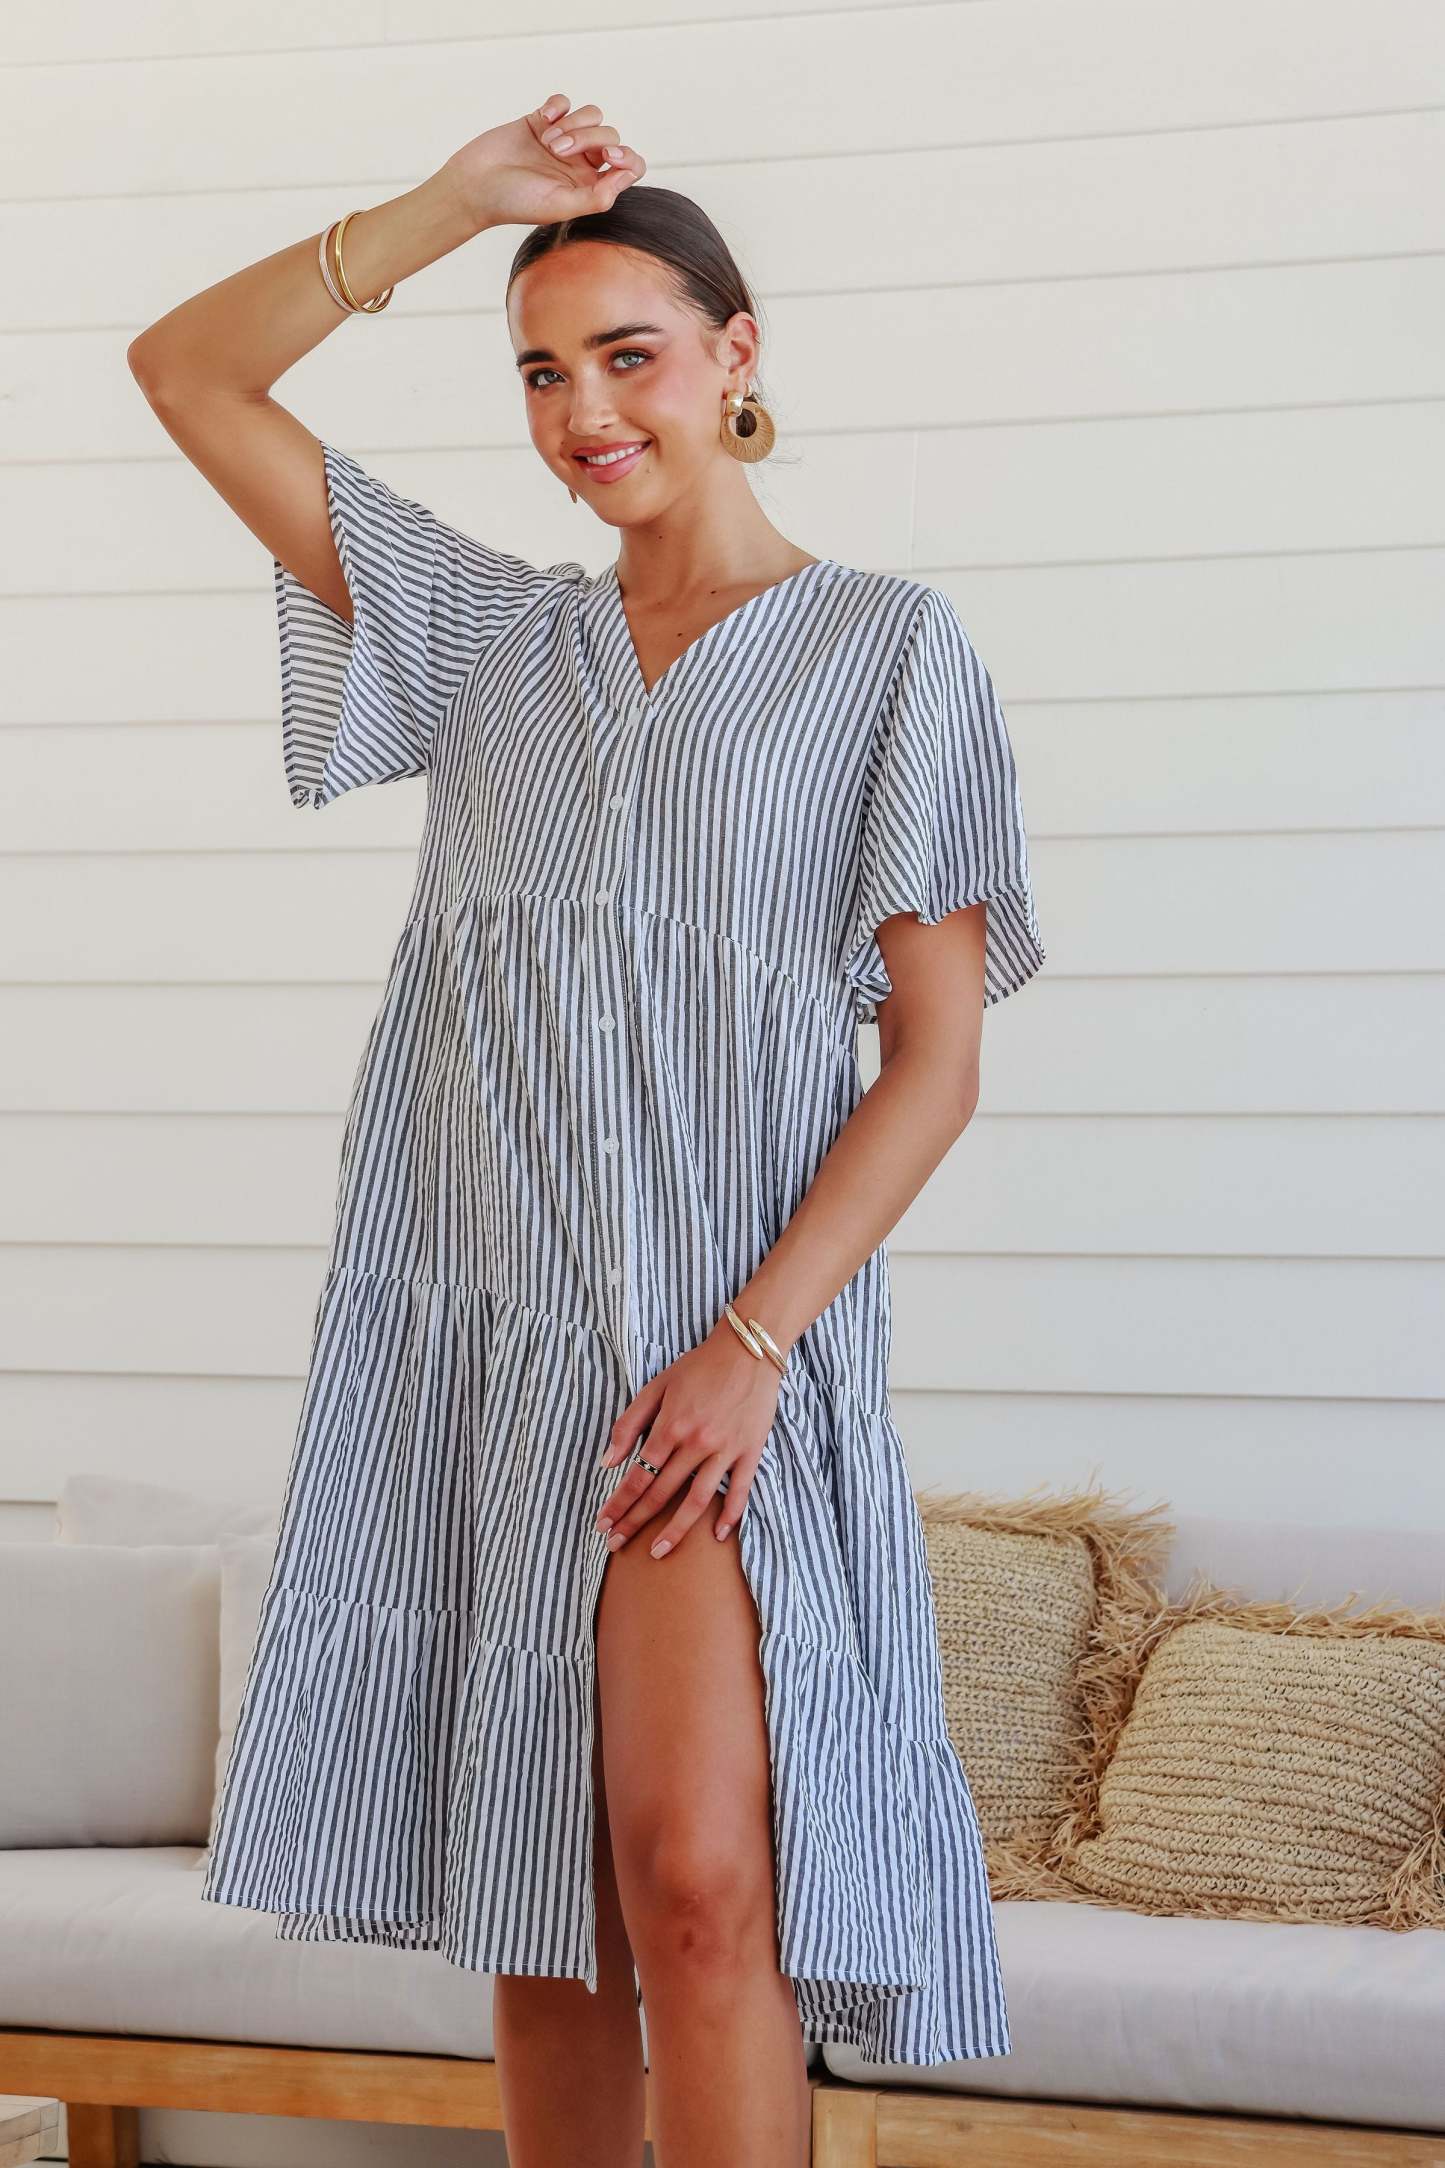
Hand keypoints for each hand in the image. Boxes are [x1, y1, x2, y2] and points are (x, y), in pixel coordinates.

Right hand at [438, 94, 644, 234]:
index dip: (628, 157)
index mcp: (590, 187)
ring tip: (548, 141)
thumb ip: (598, 197)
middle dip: (587, 137)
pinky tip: (541, 121)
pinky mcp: (541, 122)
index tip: (609, 156)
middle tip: (557, 151)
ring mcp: (561, 140)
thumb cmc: (515, 202)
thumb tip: (626, 175)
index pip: (628, 167)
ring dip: (572, 123)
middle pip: (608, 135)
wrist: (474, 185)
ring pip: (591, 115)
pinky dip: (556, 107)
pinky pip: (564, 102)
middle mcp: (580, 164)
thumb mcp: (560, 206)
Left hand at [595, 1324, 784, 1556]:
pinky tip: (717, 1535)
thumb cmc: (699, 1366)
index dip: (619, 1503)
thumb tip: (607, 1461)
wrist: (749, 1350)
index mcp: (670, 1426)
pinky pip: (739, 1491)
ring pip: (696, 1500)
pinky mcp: (750, 1452)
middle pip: (660, 1493)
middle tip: (616, 1543)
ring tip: (657, 1552)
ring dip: (675, 1531)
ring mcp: (725, 1450)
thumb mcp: (657, 1386)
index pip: (637, 1476)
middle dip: (635, 1521)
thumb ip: (630, 1423)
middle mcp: (696, 1443)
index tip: (604, 1522)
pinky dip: (730, 1515)